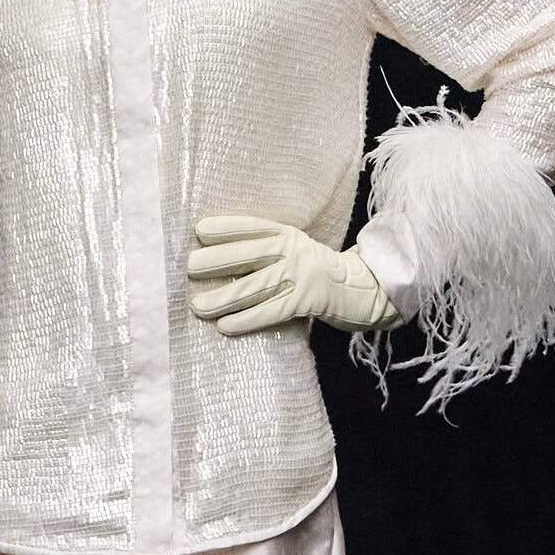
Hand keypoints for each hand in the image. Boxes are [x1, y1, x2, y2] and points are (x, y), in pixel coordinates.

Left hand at [186, 216, 398, 334]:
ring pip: (256, 287)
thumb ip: (267, 253)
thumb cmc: (318, 273)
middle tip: (190, 267)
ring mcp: (302, 276)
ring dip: (224, 297)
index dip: (227, 227)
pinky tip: (225, 326)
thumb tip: (219, 261)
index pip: (253, 227)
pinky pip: (271, 312)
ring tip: (197, 305)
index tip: (199, 230)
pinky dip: (246, 320)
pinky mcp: (308, 302)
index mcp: (289, 235)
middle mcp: (294, 251)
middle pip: (250, 254)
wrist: (364, 290)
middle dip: (218, 260)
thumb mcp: (296, 251)